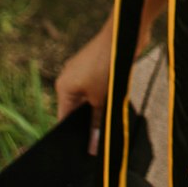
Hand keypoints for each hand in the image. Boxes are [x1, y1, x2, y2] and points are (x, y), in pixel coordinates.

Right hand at [55, 18, 112, 154]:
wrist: (124, 34)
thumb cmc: (107, 65)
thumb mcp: (101, 98)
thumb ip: (96, 123)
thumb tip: (93, 148)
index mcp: (63, 87)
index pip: (64, 119)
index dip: (73, 136)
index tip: (83, 151)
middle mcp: (68, 79)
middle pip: (75, 110)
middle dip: (87, 124)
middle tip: (98, 143)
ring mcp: (82, 72)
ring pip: (87, 100)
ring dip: (97, 111)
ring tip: (107, 125)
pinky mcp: (95, 67)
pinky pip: (95, 89)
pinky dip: (102, 98)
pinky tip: (113, 107)